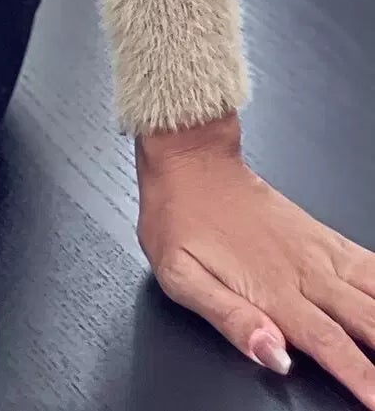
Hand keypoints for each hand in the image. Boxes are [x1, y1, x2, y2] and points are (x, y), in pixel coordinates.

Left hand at [136, 111, 374, 404]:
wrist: (189, 159)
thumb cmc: (179, 216)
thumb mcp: (180, 275)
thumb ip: (228, 318)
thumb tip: (272, 353)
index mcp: (273, 289)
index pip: (329, 344)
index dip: (361, 377)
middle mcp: (304, 271)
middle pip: (364, 320)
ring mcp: (317, 251)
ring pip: (373, 289)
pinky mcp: (321, 235)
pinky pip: (367, 261)